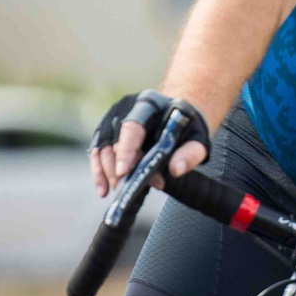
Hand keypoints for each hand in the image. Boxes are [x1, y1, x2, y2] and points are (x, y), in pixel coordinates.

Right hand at [89, 91, 209, 197]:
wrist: (178, 113)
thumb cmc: (188, 127)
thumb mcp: (198, 139)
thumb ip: (191, 153)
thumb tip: (176, 170)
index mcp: (149, 104)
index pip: (132, 127)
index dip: (126, 150)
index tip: (124, 172)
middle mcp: (126, 108)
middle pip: (114, 139)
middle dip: (117, 167)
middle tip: (125, 188)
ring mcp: (113, 118)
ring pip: (102, 147)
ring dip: (105, 172)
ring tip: (112, 191)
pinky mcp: (108, 130)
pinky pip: (98, 151)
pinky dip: (99, 171)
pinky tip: (103, 189)